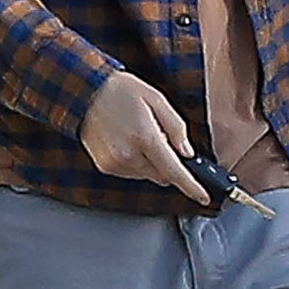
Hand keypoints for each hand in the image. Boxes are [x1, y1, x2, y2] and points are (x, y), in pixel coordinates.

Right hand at [82, 71, 209, 203]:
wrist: (85, 92)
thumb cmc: (120, 91)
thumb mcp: (157, 100)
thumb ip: (176, 128)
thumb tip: (187, 152)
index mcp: (145, 137)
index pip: (175, 171)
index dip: (192, 187)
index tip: (203, 196)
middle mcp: (128, 155)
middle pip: (163, 175)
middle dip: (169, 163)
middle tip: (160, 138)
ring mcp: (114, 163)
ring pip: (148, 175)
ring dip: (151, 163)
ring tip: (139, 135)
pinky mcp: (105, 166)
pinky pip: (132, 173)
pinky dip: (136, 162)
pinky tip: (128, 141)